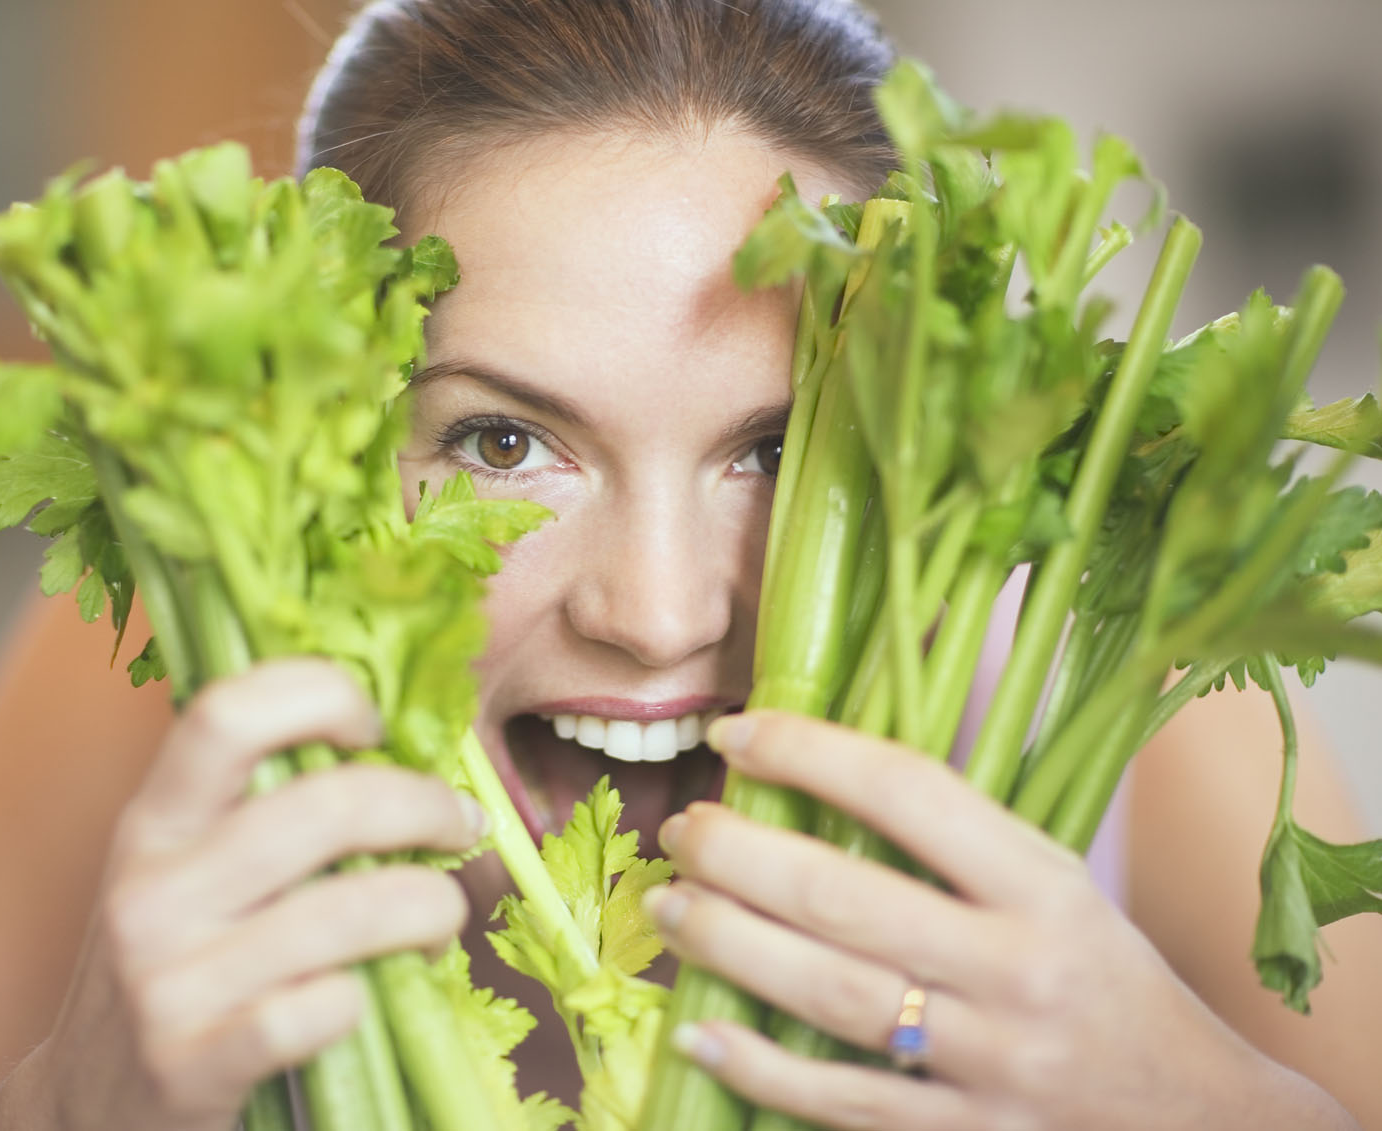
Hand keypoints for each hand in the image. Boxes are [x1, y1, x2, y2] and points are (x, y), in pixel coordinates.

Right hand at [12, 659, 484, 1130]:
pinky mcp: (193, 1063)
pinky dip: (370, 996)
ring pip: (346, 910)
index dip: (322, 695)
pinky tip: (372, 995)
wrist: (87, 1109)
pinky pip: (323, 1009)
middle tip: (460, 821)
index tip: (375, 727)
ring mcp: (170, 980)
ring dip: (431, 905)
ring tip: (442, 915)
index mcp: (153, 823)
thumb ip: (258, 810)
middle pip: (323, 807)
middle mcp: (152, 890)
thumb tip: (394, 747)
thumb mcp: (185, 874)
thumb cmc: (173, 969)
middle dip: (423, 806)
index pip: (229, 712)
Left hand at [645, 710, 1348, 1130]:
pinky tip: (698, 1027)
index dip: (810, 753)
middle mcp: (1016, 972)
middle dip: (738, 857)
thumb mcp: (1058, 888)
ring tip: (667, 905)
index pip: (910, 794)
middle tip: (683, 830)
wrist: (1197, 1120)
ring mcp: (987, 1065)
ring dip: (729, 944)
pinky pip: (840, 1100)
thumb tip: (811, 775)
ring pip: (830, 997)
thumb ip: (954, 842)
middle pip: (844, 900)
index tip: (738, 733)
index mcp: (1044, 887)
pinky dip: (759, 1067)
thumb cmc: (1106, 980)